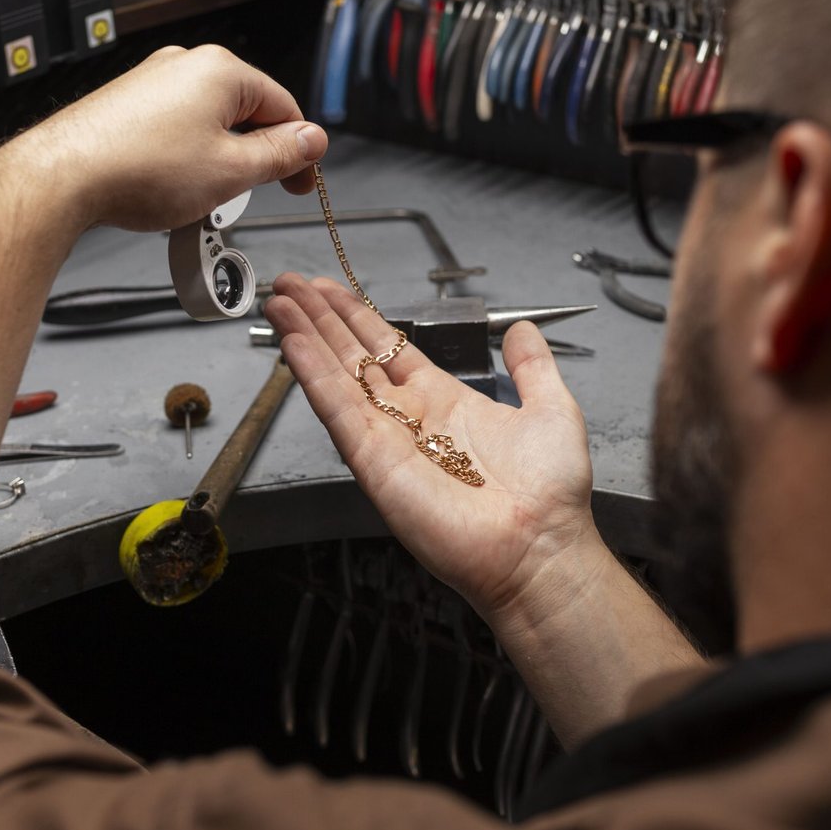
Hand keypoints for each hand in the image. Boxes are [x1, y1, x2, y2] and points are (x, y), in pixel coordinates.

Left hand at [0, 45, 329, 233]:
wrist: (63, 178)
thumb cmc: (138, 170)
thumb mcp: (231, 172)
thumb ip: (280, 155)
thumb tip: (312, 141)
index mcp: (220, 71)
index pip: (284, 107)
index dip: (299, 152)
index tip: (300, 182)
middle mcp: (185, 66)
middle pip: (246, 112)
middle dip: (255, 156)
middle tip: (252, 195)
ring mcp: (153, 83)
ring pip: (210, 124)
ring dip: (219, 162)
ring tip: (203, 198)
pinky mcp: (128, 105)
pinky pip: (176, 130)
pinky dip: (186, 159)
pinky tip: (172, 189)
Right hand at [265, 274, 604, 629]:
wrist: (541, 545)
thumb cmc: (549, 493)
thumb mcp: (550, 408)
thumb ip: (531, 366)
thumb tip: (523, 331)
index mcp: (444, 401)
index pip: (388, 349)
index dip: (357, 317)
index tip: (330, 290)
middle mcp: (409, 419)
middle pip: (352, 358)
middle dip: (320, 319)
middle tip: (290, 284)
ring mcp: (387, 440)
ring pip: (337, 379)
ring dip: (306, 338)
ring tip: (279, 302)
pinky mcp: (375, 463)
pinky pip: (339, 411)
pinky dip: (313, 375)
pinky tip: (294, 343)